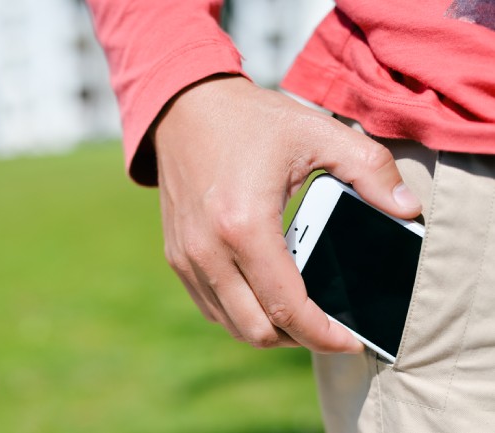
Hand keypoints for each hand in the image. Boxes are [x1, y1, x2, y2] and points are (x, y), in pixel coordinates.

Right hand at [153, 75, 420, 351]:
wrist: (185, 110)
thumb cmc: (249, 121)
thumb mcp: (317, 132)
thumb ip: (370, 168)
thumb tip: (406, 209)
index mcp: (245, 224)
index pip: (287, 306)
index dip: (323, 334)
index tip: (349, 339)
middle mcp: (209, 249)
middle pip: (257, 329)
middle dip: (298, 339)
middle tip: (327, 326)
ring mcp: (188, 256)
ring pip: (231, 324)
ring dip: (269, 329)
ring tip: (298, 312)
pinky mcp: (178, 255)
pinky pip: (211, 306)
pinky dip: (241, 312)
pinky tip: (263, 293)